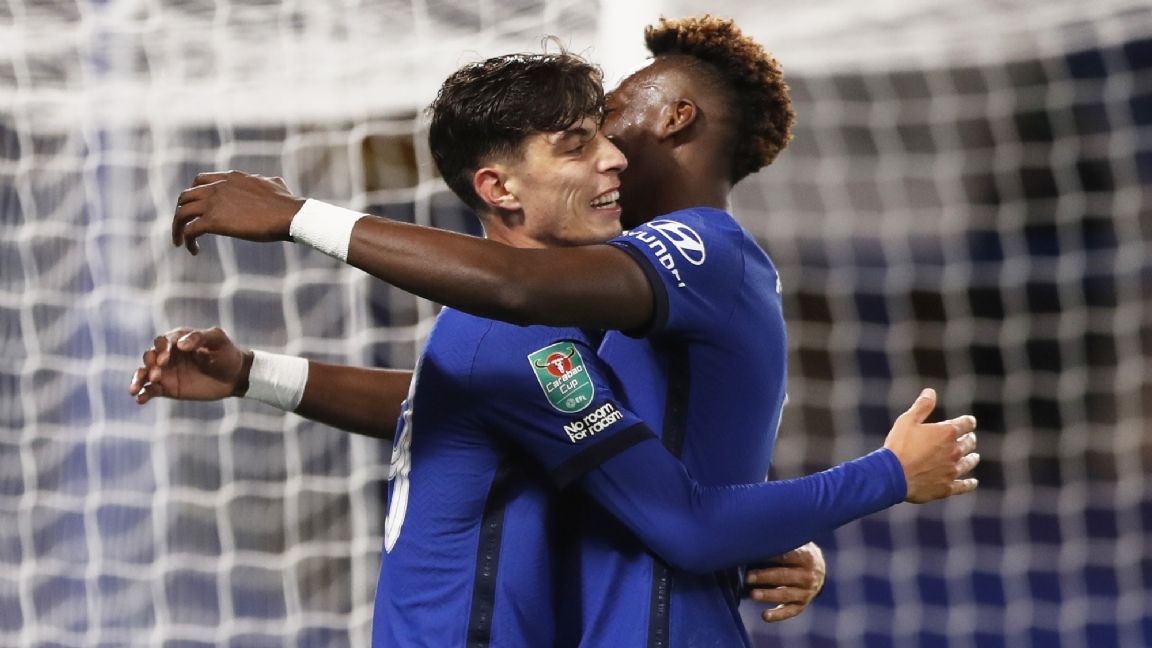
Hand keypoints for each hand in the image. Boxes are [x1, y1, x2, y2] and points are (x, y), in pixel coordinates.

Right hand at [129, 327, 250, 403]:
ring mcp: (166, 372)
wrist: (235, 376)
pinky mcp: (167, 388)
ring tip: (135, 388)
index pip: (162, 342)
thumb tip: (180, 344)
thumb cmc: (227, 354)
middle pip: (150, 356)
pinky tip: (139, 399)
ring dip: (139, 379)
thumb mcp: (217, 340)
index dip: (161, 349)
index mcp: (178, 339)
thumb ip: (199, 337)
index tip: (166, 359)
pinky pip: (150, 390)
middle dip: (149, 364)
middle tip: (157, 373)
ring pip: (144, 373)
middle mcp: (168, 355)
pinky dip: (143, 394)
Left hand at [172, 170, 305, 254]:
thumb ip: (267, 182)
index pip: (200, 180)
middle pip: (185, 196)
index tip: (195, 208)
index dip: (193, 194)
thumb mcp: (275, 184)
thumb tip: (275, 184)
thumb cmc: (286, 203)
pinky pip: (190, 230)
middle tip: (183, 226)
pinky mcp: (213, 221)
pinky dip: (188, 240)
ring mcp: (213, 203)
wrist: (288, 214)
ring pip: (182, 213)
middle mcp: (217, 187)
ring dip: (177, 228)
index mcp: (230, 177)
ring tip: (180, 241)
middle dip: (181, 211)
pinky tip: (194, 250)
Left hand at [745, 542, 825, 622]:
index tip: (752, 555)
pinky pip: (790, 611)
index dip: (769, 556)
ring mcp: (807, 592)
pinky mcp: (802, 604)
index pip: (786, 556)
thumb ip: (779, 545)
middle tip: (747, 577)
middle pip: (784, 576)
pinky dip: (777, 615)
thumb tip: (753, 544)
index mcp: (806, 557)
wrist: (818, 568)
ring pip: (786, 594)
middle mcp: (809, 576)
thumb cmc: (797, 552)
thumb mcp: (794, 544)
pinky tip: (764, 616)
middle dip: (764, 576)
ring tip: (753, 595)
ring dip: (768, 595)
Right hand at [883, 388, 979, 502]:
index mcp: (947, 433)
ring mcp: (952, 470)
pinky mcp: (947, 487)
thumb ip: (922, 406)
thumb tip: (931, 392)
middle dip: (969, 439)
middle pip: (969, 443)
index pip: (966, 423)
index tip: (969, 421)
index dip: (968, 421)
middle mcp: (954, 451)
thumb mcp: (907, 420)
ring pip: (968, 463)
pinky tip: (973, 483)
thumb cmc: (899, 445)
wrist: (893, 474)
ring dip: (972, 459)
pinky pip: (963, 486)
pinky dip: (969, 484)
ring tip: (974, 457)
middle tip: (969, 439)